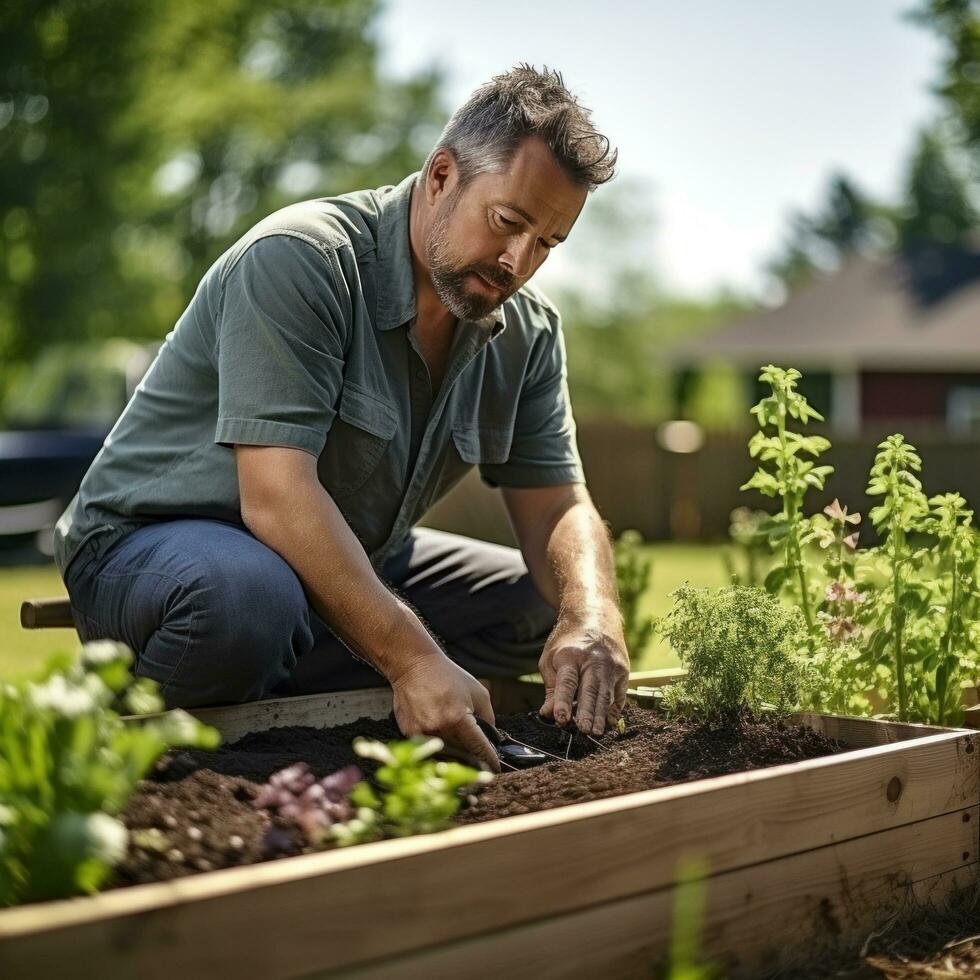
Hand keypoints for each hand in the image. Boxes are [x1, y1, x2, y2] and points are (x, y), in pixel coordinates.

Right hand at [390, 655, 500, 772]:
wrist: (414, 666)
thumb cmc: (447, 676)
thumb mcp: (477, 692)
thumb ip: (488, 717)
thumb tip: (492, 737)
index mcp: (458, 718)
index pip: (478, 748)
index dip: (489, 760)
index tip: (495, 768)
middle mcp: (439, 728)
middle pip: (461, 756)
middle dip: (473, 761)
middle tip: (481, 766)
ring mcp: (422, 732)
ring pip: (444, 756)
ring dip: (455, 758)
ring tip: (463, 758)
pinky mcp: (410, 733)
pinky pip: (428, 748)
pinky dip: (438, 749)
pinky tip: (443, 742)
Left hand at [538, 619, 629, 734]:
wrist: (595, 617)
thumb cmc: (568, 641)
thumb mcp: (551, 658)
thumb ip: (550, 687)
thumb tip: (549, 713)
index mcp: (570, 655)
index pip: (567, 682)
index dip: (563, 701)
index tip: (560, 718)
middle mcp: (593, 660)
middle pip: (590, 689)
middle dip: (587, 712)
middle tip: (584, 731)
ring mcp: (611, 665)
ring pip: (606, 694)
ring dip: (601, 715)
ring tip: (596, 732)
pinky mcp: (623, 669)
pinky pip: (619, 693)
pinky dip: (614, 709)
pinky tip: (609, 721)